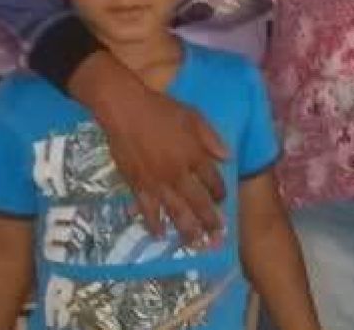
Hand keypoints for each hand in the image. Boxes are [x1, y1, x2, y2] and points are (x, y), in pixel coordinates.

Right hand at [68, 52, 227, 241]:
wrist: (125, 110)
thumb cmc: (160, 108)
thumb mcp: (192, 115)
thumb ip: (211, 137)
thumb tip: (228, 157)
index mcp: (194, 155)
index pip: (212, 180)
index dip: (220, 193)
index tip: (222, 200)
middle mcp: (179, 173)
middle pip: (198, 202)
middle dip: (210, 221)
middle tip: (217, 236)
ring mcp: (158, 182)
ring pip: (176, 212)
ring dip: (188, 230)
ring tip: (196, 244)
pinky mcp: (138, 186)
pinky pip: (148, 210)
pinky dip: (155, 224)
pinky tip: (160, 235)